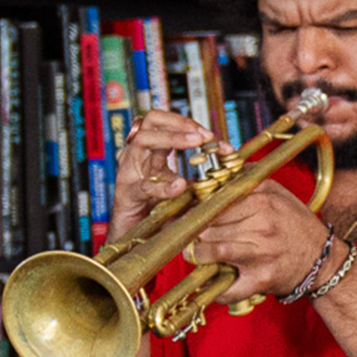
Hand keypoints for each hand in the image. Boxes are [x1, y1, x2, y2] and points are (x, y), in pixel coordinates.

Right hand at [108, 110, 220, 239]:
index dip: (194, 125)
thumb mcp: (184, 189)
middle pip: (152, 120)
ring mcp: (129, 171)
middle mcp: (138, 154)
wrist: (133, 236)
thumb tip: (230, 170)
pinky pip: (144, 184)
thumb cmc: (158, 210)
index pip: (170, 124)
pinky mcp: (126, 193)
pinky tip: (181, 185)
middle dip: (181, 122)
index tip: (217, 139)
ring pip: (144, 140)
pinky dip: (164, 185)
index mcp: (152, 150)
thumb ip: (201, 179)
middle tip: (205, 135)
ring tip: (196, 143)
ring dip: (173, 138)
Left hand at [190, 179, 334, 303]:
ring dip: (198, 255)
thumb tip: (219, 165)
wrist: (323, 260)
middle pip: (208, 228)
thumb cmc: (297, 225)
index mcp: (263, 202)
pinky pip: (228, 287)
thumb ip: (250, 178)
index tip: (187, 216)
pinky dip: (215, 289)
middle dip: (194, 234)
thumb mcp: (279, 193)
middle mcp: (262, 226)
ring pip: (212, 252)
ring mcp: (261, 254)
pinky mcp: (262, 278)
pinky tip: (212, 282)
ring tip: (196, 254)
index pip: (214, 204)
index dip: (195, 211)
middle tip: (187, 237)